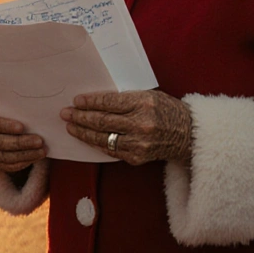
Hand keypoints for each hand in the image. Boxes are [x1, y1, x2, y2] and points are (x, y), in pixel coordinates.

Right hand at [0, 110, 46, 173]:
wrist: (10, 131)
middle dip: (19, 142)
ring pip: (4, 156)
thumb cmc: (15, 115)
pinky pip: (10, 166)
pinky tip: (38, 156)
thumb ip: (20, 108)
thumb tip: (40, 104)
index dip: (3, 126)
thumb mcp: (14, 110)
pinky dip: (25, 161)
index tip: (22, 127)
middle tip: (39, 140)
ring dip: (25, 154)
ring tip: (42, 150)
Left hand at [61, 91, 192, 165]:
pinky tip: (87, 137)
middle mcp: (140, 124)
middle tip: (65, 113)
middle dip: (80, 117)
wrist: (188, 135)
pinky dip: (96, 143)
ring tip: (71, 126)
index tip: (76, 101)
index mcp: (143, 103)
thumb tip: (96, 100)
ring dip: (83, 132)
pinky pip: (110, 150)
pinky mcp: (136, 157)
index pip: (109, 102)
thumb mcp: (149, 95)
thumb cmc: (167, 110)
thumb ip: (126, 98)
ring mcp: (138, 143)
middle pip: (102, 120)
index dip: (89, 102)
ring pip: (102, 138)